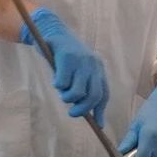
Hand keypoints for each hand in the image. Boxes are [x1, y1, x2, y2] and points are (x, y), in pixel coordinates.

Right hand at [22, 7, 109, 125]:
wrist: (52, 32)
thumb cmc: (63, 57)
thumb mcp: (78, 72)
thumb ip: (85, 89)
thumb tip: (94, 118)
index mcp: (98, 68)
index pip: (104, 93)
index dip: (101, 110)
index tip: (98, 124)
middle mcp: (93, 65)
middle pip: (94, 96)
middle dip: (83, 109)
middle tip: (72, 113)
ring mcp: (81, 61)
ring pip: (77, 92)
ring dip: (67, 98)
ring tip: (61, 92)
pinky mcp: (67, 58)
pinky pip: (62, 83)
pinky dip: (57, 85)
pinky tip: (55, 78)